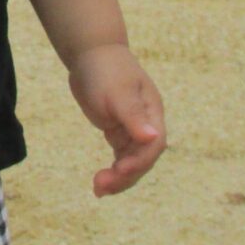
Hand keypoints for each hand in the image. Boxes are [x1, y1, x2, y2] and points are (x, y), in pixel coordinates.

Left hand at [67, 44, 165, 195]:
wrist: (91, 54)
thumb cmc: (106, 69)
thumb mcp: (117, 93)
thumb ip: (133, 116)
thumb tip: (152, 138)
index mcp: (152, 113)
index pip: (153, 145)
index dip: (139, 162)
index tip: (120, 171)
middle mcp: (146, 124)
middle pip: (143, 158)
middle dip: (125, 175)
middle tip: (100, 187)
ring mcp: (133, 128)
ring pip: (132, 161)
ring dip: (118, 178)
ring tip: (98, 190)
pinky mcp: (119, 130)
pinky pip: (121, 157)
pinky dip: (113, 170)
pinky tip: (100, 182)